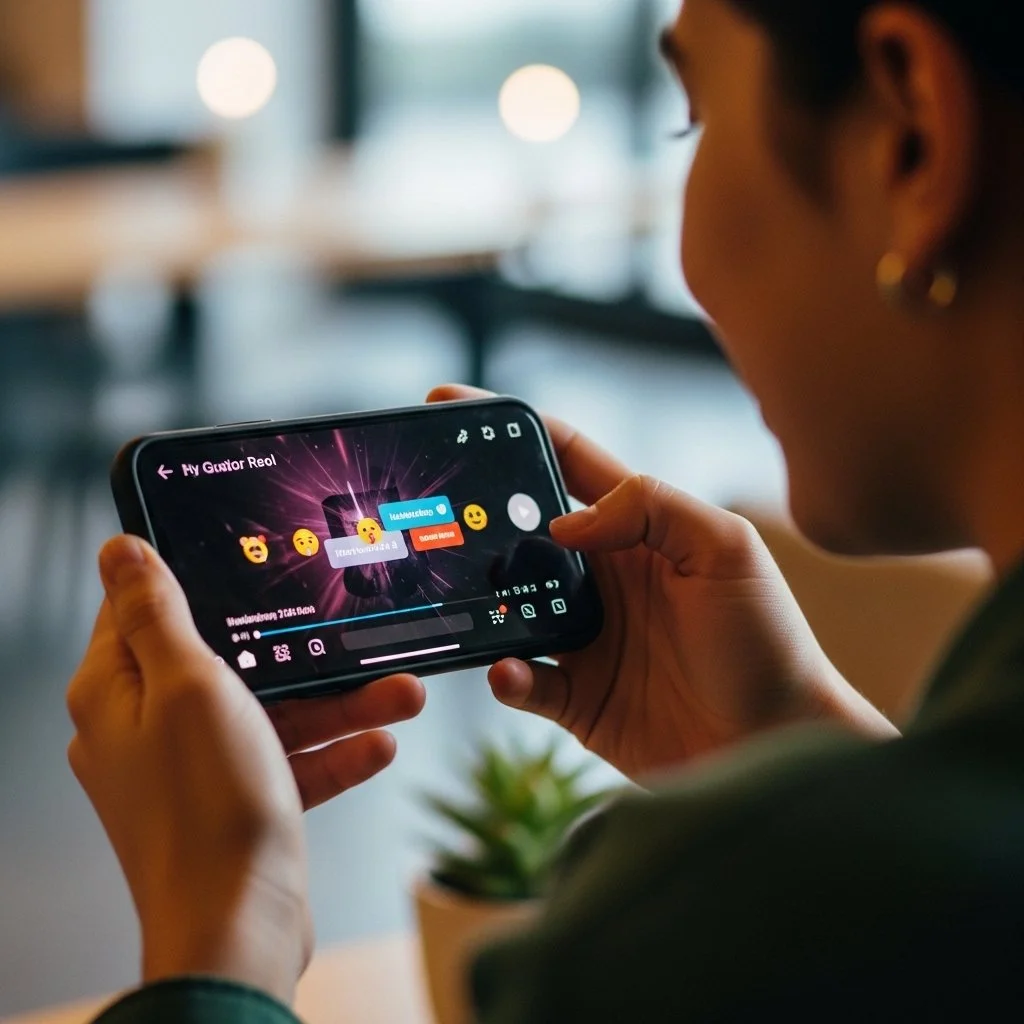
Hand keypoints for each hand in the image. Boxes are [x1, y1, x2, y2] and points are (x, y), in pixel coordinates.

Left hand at [67, 536, 424, 1005]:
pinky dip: (331, 752)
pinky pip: (288, 761)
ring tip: (401, 693)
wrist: (240, 929)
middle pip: (229, 662)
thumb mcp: (188, 685)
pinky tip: (378, 743)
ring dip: (338, 703)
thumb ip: (157, 612)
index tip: (244, 555)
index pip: (142, 611)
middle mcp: (149, 731)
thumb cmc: (206, 809)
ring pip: (271, 712)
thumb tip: (119, 549)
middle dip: (303, 652)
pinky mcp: (236, 803)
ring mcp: (195, 771)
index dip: (191, 578)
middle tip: (353, 633)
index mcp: (119, 694)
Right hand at [428, 385, 894, 780]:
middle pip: (521, 532)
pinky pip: (523, 681)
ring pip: (508, 606)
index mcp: (636, 530)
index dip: (510, 428)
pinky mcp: (577, 697)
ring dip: (482, 602)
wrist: (779, 744)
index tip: (450, 406)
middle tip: (434, 512)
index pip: (563, 460)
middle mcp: (602, 577)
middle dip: (475, 517)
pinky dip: (507, 676)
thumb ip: (652, 507)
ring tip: (462, 597)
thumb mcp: (726, 548)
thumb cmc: (767, 641)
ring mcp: (586, 637)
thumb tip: (564, 520)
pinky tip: (512, 672)